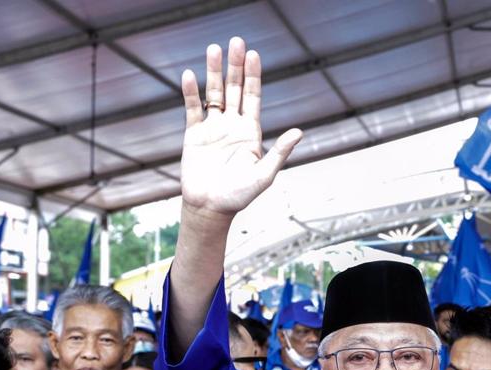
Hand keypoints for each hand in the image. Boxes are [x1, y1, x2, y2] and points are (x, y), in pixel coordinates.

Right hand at [179, 37, 301, 221]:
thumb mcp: (264, 175)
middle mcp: (233, 125)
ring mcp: (213, 128)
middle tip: (236, 41)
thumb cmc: (239, 196)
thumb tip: (300, 132)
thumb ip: (280, 152)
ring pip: (214, 93)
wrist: (210, 208)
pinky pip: (193, 109)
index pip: (253, 97)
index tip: (254, 55)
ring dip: (214, 72)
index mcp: (250, 132)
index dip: (254, 76)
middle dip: (236, 66)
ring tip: (213, 49)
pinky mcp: (194, 135)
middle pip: (235, 89)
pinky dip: (191, 92)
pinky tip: (191, 75)